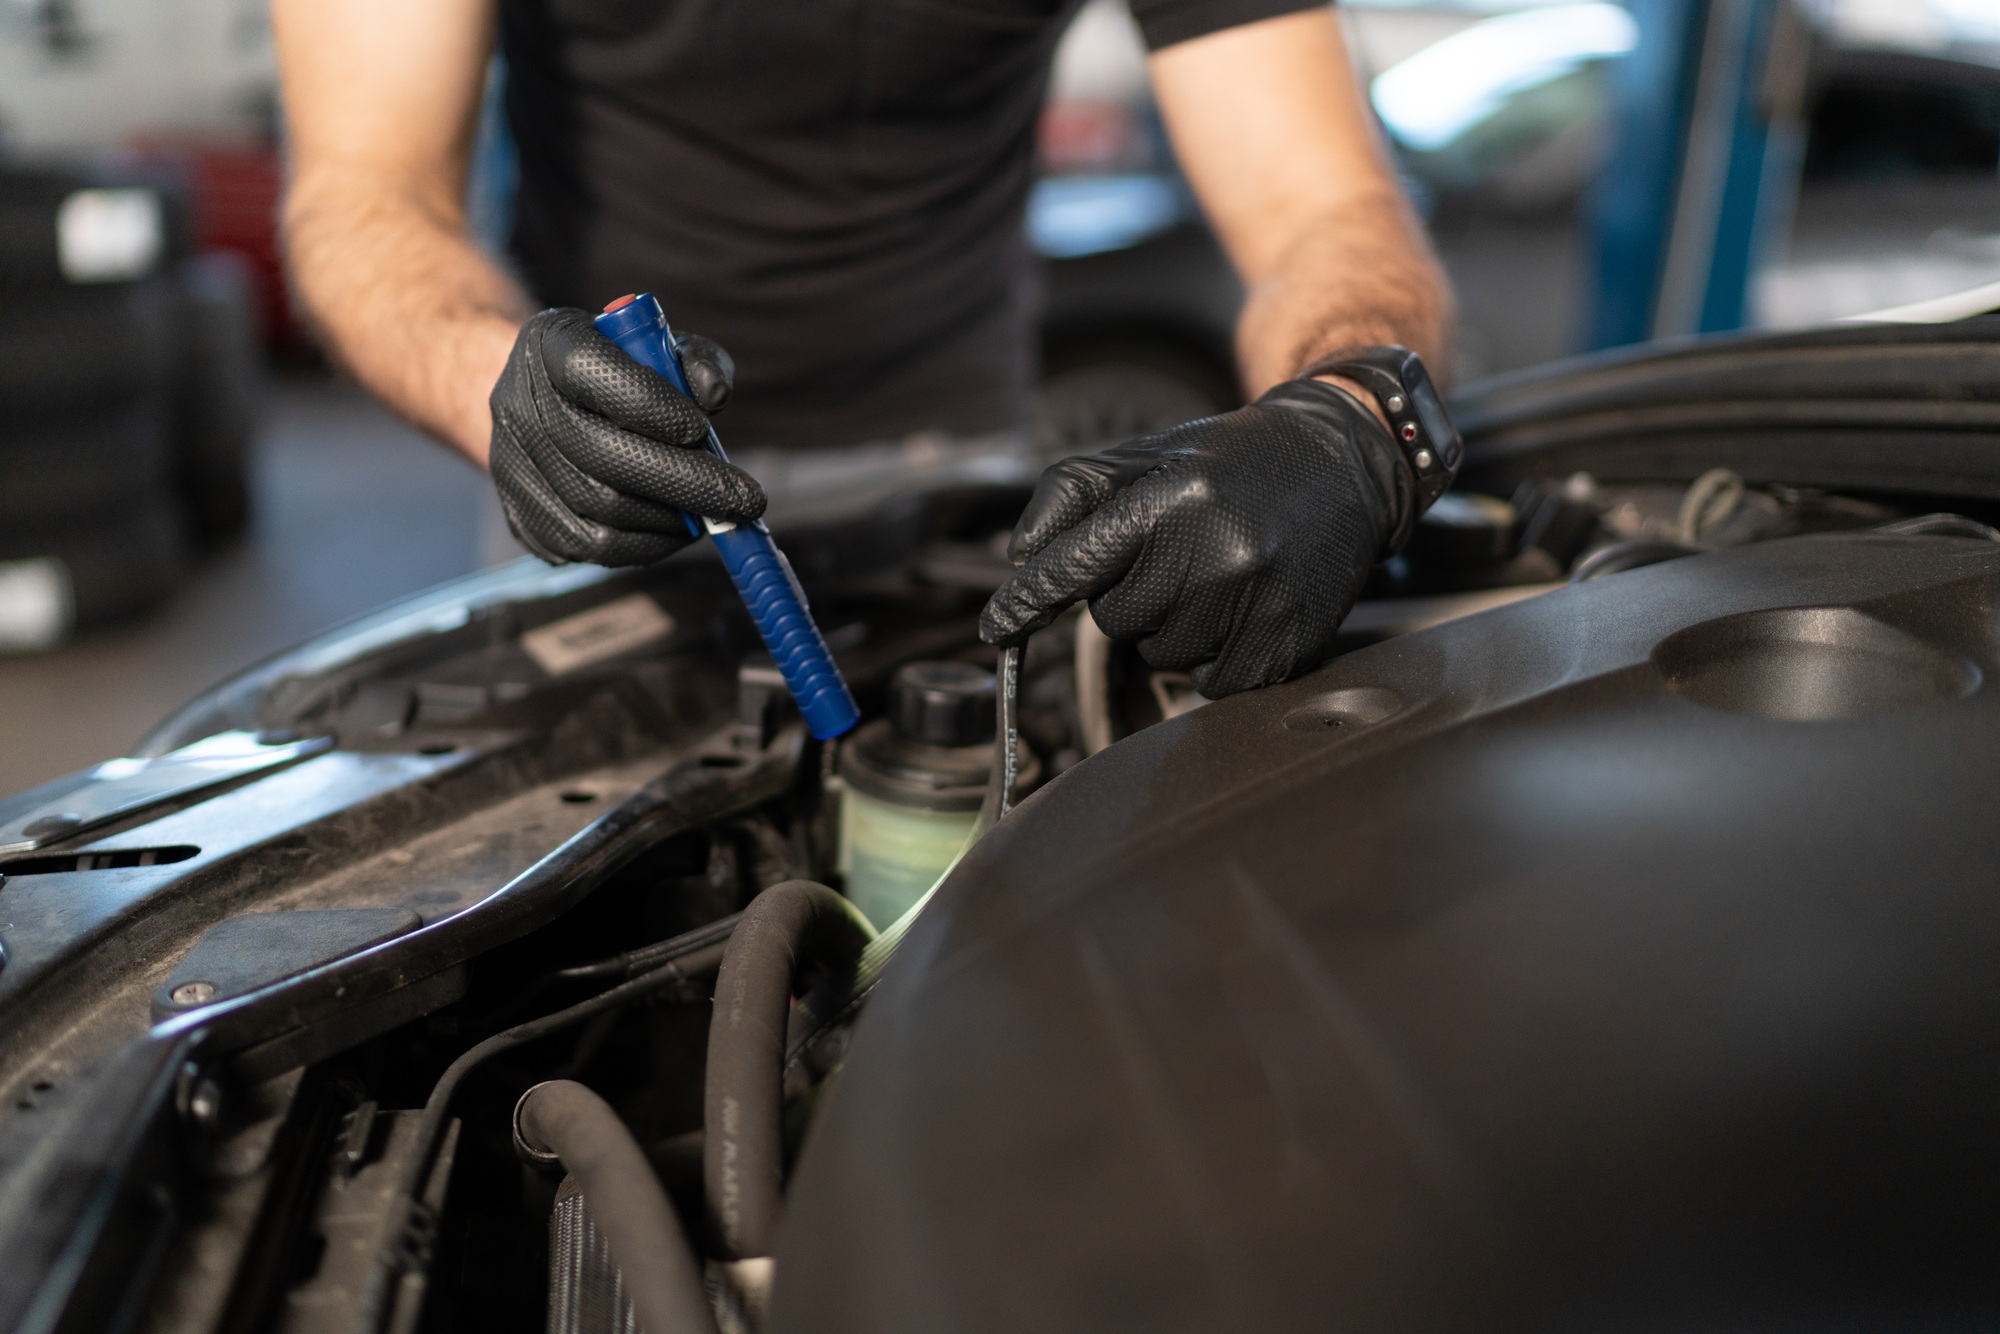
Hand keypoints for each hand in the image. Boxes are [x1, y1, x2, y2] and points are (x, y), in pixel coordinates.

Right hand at [489, 308, 764, 565]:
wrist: (541, 404)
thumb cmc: (617, 372)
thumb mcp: (656, 346)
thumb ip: (693, 361)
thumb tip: (714, 396)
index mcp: (553, 344)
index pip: (597, 374)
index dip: (653, 406)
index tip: (702, 430)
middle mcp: (521, 404)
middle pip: (603, 455)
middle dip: (686, 481)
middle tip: (745, 499)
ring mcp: (513, 467)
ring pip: (602, 509)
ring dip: (672, 516)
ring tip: (715, 511)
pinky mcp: (523, 519)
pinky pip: (594, 546)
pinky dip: (649, 543)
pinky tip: (679, 527)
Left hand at [980, 380, 1414, 697]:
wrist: (1342, 463)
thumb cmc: (1227, 464)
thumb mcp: (1145, 456)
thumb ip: (1071, 497)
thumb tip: (1021, 561)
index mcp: (1170, 499)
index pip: (1075, 567)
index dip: (1028, 602)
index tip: (995, 630)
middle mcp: (1214, 552)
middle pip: (1115, 621)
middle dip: (1132, 594)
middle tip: (1181, 553)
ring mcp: (1254, 604)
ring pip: (1160, 656)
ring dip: (1174, 626)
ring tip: (1218, 575)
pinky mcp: (1284, 645)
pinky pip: (1209, 684)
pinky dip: (1214, 657)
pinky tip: (1242, 607)